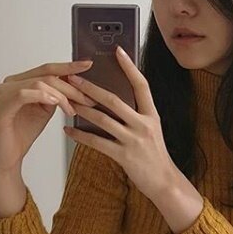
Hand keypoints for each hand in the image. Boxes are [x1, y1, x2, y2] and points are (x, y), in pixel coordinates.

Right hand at [0, 60, 96, 177]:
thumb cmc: (24, 133)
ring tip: (71, 110)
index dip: (68, 66)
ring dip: (60, 96)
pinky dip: (42, 97)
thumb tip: (77, 84)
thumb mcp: (46, 109)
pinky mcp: (0, 107)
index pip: (47, 69)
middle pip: (46, 75)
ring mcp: (2, 94)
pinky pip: (22, 94)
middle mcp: (9, 84)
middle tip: (87, 98)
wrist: (9, 156)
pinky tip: (54, 103)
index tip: (87, 64)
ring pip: (38, 84)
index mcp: (20, 81)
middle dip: (70, 87)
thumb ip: (56, 94)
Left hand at [63, 47, 175, 200]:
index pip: (141, 85)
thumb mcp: (151, 130)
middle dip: (91, 88)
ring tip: (67, 101)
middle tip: (74, 78)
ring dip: (82, 109)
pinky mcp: (124, 156)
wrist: (165, 182)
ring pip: (103, 120)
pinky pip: (97, 142)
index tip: (118, 51)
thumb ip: (136, 115)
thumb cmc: (155, 155)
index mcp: (151, 115)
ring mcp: (134, 140)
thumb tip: (113, 100)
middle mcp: (143, 124)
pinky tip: (68, 130)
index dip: (129, 67)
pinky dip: (81, 136)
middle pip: (114, 100)